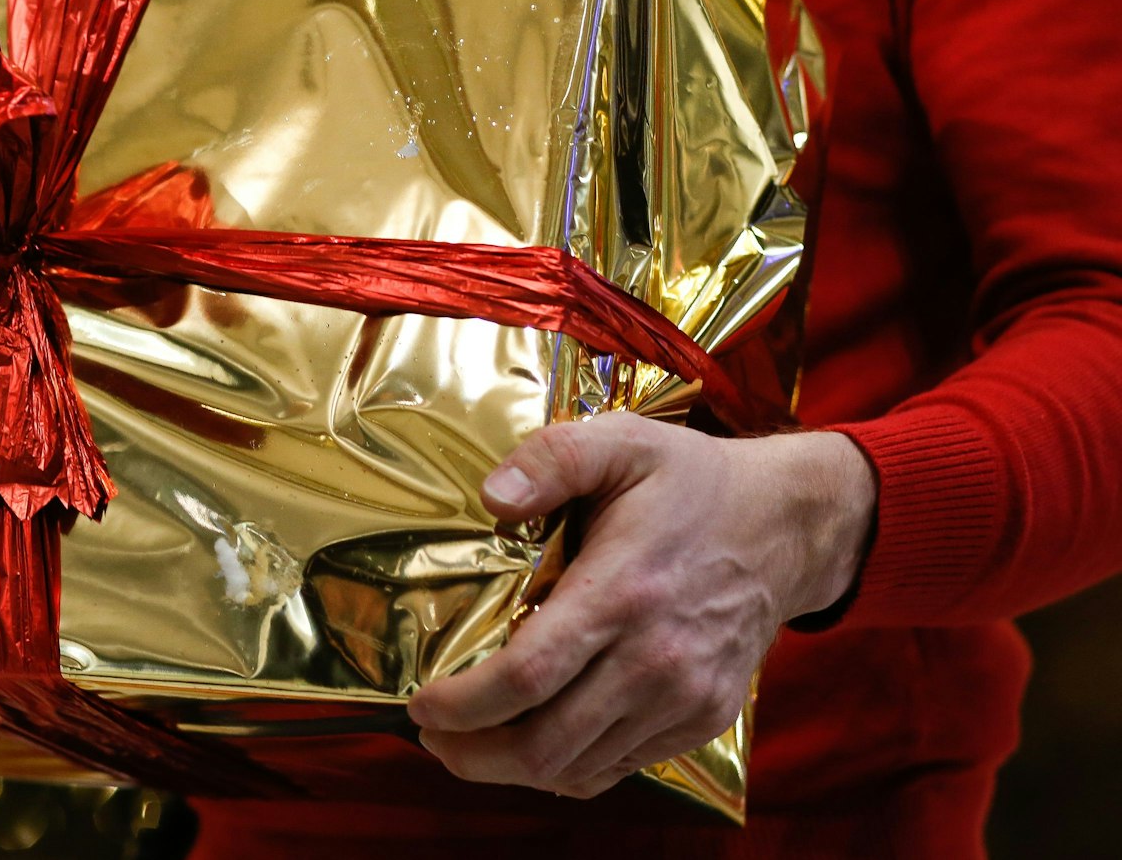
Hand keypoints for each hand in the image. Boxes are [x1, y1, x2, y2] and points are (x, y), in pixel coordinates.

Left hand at [408, 413, 875, 798]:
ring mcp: (683, 697)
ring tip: (470, 744)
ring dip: (513, 768)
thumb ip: (551, 459)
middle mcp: (655, 659)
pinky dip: (567, 768)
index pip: (528, 675)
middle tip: (433, 738)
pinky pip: (620, 767)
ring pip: (579, 767)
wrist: (788, 525)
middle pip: (546, 743)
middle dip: (473, 754)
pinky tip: (535, 743)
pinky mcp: (702, 718)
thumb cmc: (692, 482)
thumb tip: (493, 497)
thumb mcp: (621, 441)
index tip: (421, 704)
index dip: (464, 704)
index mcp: (623, 591)